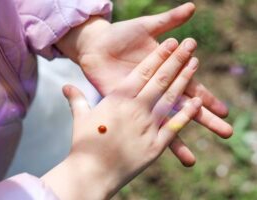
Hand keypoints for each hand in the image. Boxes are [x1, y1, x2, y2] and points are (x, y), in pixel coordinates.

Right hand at [43, 39, 201, 199]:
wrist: (91, 173)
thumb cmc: (84, 145)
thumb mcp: (80, 118)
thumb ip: (76, 99)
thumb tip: (65, 86)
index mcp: (118, 99)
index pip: (143, 72)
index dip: (158, 56)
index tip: (171, 43)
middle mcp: (136, 108)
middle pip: (160, 79)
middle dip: (176, 60)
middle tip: (190, 45)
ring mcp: (148, 126)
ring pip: (171, 97)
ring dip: (185, 79)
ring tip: (195, 63)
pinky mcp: (156, 145)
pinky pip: (175, 125)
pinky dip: (188, 113)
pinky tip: (198, 101)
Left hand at [56, 3, 232, 166]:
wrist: (96, 45)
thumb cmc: (121, 35)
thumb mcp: (147, 27)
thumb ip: (169, 21)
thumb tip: (193, 8)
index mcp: (166, 73)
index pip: (192, 88)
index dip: (208, 98)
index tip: (224, 110)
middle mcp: (157, 90)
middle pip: (185, 107)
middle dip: (204, 119)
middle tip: (225, 133)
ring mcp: (142, 100)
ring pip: (164, 121)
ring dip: (179, 140)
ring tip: (191, 160)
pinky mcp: (127, 105)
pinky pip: (139, 123)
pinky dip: (147, 136)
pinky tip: (155, 152)